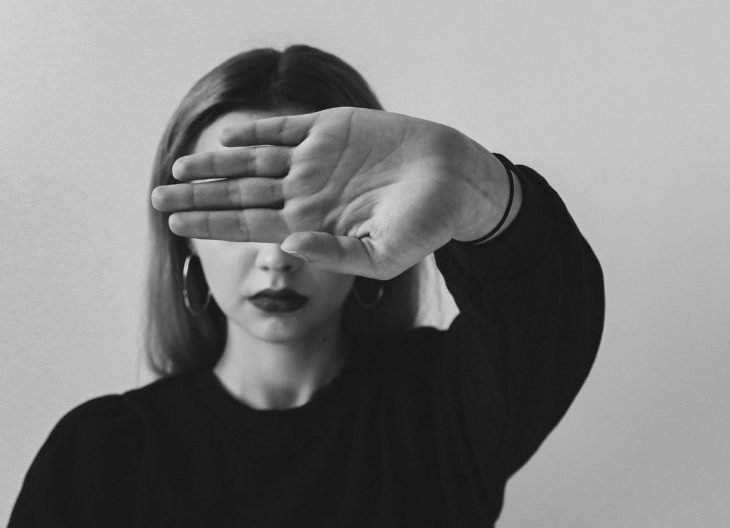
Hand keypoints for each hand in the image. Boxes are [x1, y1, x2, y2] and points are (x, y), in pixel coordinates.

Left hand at [151, 107, 507, 278]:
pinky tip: (225, 137)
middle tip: (155, 200)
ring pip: (253, 160)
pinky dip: (254, 130)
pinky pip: (284, 128)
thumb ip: (335, 254)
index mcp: (314, 223)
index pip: (250, 225)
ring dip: (215, 166)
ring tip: (177, 170)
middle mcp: (307, 191)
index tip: (173, 226)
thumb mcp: (383, 255)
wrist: (456, 181)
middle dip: (198, 199)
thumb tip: (287, 245)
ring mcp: (317, 159)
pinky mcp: (332, 128)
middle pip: (240, 195)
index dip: (211, 225)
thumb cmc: (426, 224)